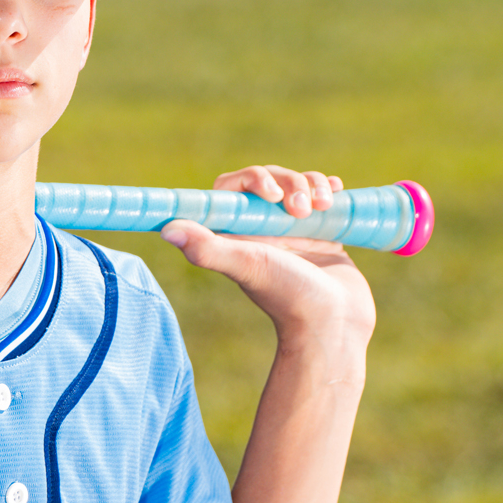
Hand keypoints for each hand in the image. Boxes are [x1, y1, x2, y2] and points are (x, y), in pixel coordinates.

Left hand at [160, 163, 375, 356]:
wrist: (335, 323)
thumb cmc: (289, 297)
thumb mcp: (248, 267)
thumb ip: (208, 249)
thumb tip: (166, 229)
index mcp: (238, 235)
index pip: (232, 189)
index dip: (251, 179)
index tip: (272, 194)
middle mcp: (262, 231)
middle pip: (269, 180)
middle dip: (289, 182)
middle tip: (301, 210)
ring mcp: (293, 231)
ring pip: (297, 184)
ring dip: (313, 184)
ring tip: (324, 206)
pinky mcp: (321, 232)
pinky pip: (321, 197)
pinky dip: (328, 189)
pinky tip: (335, 195)